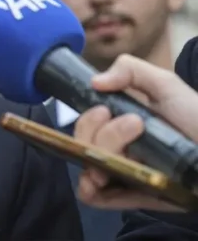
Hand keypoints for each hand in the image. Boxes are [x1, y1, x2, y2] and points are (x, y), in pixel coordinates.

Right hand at [74, 54, 197, 211]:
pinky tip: (101, 180)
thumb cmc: (197, 117)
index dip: (87, 119)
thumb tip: (94, 82)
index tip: (104, 109)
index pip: (86, 125)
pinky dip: (91, 190)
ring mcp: (123, 175)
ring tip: (132, 153)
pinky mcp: (133, 199)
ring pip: (89, 169)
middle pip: (84, 145)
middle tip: (135, 124)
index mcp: (120, 124)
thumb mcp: (167, 86)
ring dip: (101, 157)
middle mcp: (117, 149)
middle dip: (102, 133)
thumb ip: (131, 70)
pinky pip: (96, 199)